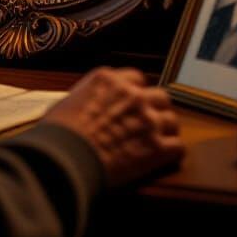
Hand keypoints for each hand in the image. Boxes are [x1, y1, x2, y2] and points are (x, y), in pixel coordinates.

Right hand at [41, 67, 183, 187]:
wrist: (65, 158)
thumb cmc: (59, 132)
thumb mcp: (69, 100)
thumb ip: (89, 96)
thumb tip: (87, 106)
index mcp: (110, 79)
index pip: (136, 78)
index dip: (136, 92)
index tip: (133, 103)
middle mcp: (132, 95)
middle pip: (160, 96)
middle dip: (155, 108)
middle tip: (148, 122)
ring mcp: (147, 120)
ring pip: (172, 119)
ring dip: (165, 130)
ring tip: (158, 141)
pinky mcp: (157, 148)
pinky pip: (178, 147)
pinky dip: (171, 153)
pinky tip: (163, 158)